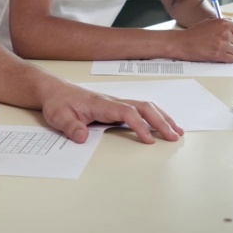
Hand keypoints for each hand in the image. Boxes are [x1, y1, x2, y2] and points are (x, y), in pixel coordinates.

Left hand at [39, 82, 182, 143]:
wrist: (55, 92)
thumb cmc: (58, 103)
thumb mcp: (58, 116)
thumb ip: (70, 126)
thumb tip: (83, 137)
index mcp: (102, 104)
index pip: (127, 112)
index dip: (140, 126)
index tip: (149, 141)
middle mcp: (113, 102)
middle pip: (144, 107)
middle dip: (161, 122)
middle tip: (174, 137)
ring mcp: (117, 104)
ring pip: (146, 107)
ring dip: (163, 118)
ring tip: (177, 132)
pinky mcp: (117, 108)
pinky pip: (141, 110)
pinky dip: (156, 116)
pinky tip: (163, 125)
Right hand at [173, 17, 232, 62]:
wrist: (183, 43)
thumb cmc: (195, 33)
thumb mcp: (210, 21)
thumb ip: (223, 22)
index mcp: (223, 23)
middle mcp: (224, 33)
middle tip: (222, 45)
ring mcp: (222, 44)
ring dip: (231, 53)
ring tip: (221, 51)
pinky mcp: (219, 55)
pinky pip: (232, 59)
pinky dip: (228, 59)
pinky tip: (220, 56)